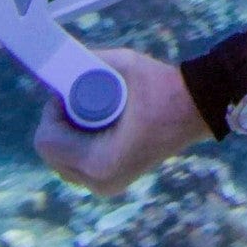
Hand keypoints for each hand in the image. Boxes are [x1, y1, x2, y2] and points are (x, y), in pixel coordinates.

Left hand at [33, 47, 212, 196]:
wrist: (199, 109)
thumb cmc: (164, 88)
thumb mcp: (126, 64)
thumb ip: (90, 60)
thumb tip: (63, 60)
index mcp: (99, 161)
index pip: (47, 141)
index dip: (53, 111)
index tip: (69, 91)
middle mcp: (99, 181)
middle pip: (51, 153)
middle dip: (60, 122)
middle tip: (80, 97)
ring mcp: (105, 186)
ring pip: (62, 161)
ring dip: (68, 134)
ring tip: (92, 109)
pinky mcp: (111, 182)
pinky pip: (77, 164)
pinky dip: (79, 143)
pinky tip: (97, 123)